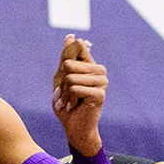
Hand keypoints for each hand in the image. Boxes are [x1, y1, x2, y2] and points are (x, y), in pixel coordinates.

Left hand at [50, 33, 105, 155]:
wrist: (74, 128)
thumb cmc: (67, 103)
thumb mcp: (61, 77)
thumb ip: (66, 57)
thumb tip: (71, 36)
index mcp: (91, 64)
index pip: (76, 47)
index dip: (64, 62)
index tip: (64, 78)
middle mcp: (100, 70)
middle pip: (68, 63)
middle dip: (61, 81)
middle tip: (65, 94)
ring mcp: (102, 82)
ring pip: (70, 76)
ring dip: (64, 92)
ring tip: (68, 101)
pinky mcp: (100, 94)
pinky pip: (75, 88)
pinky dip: (69, 98)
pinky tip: (73, 106)